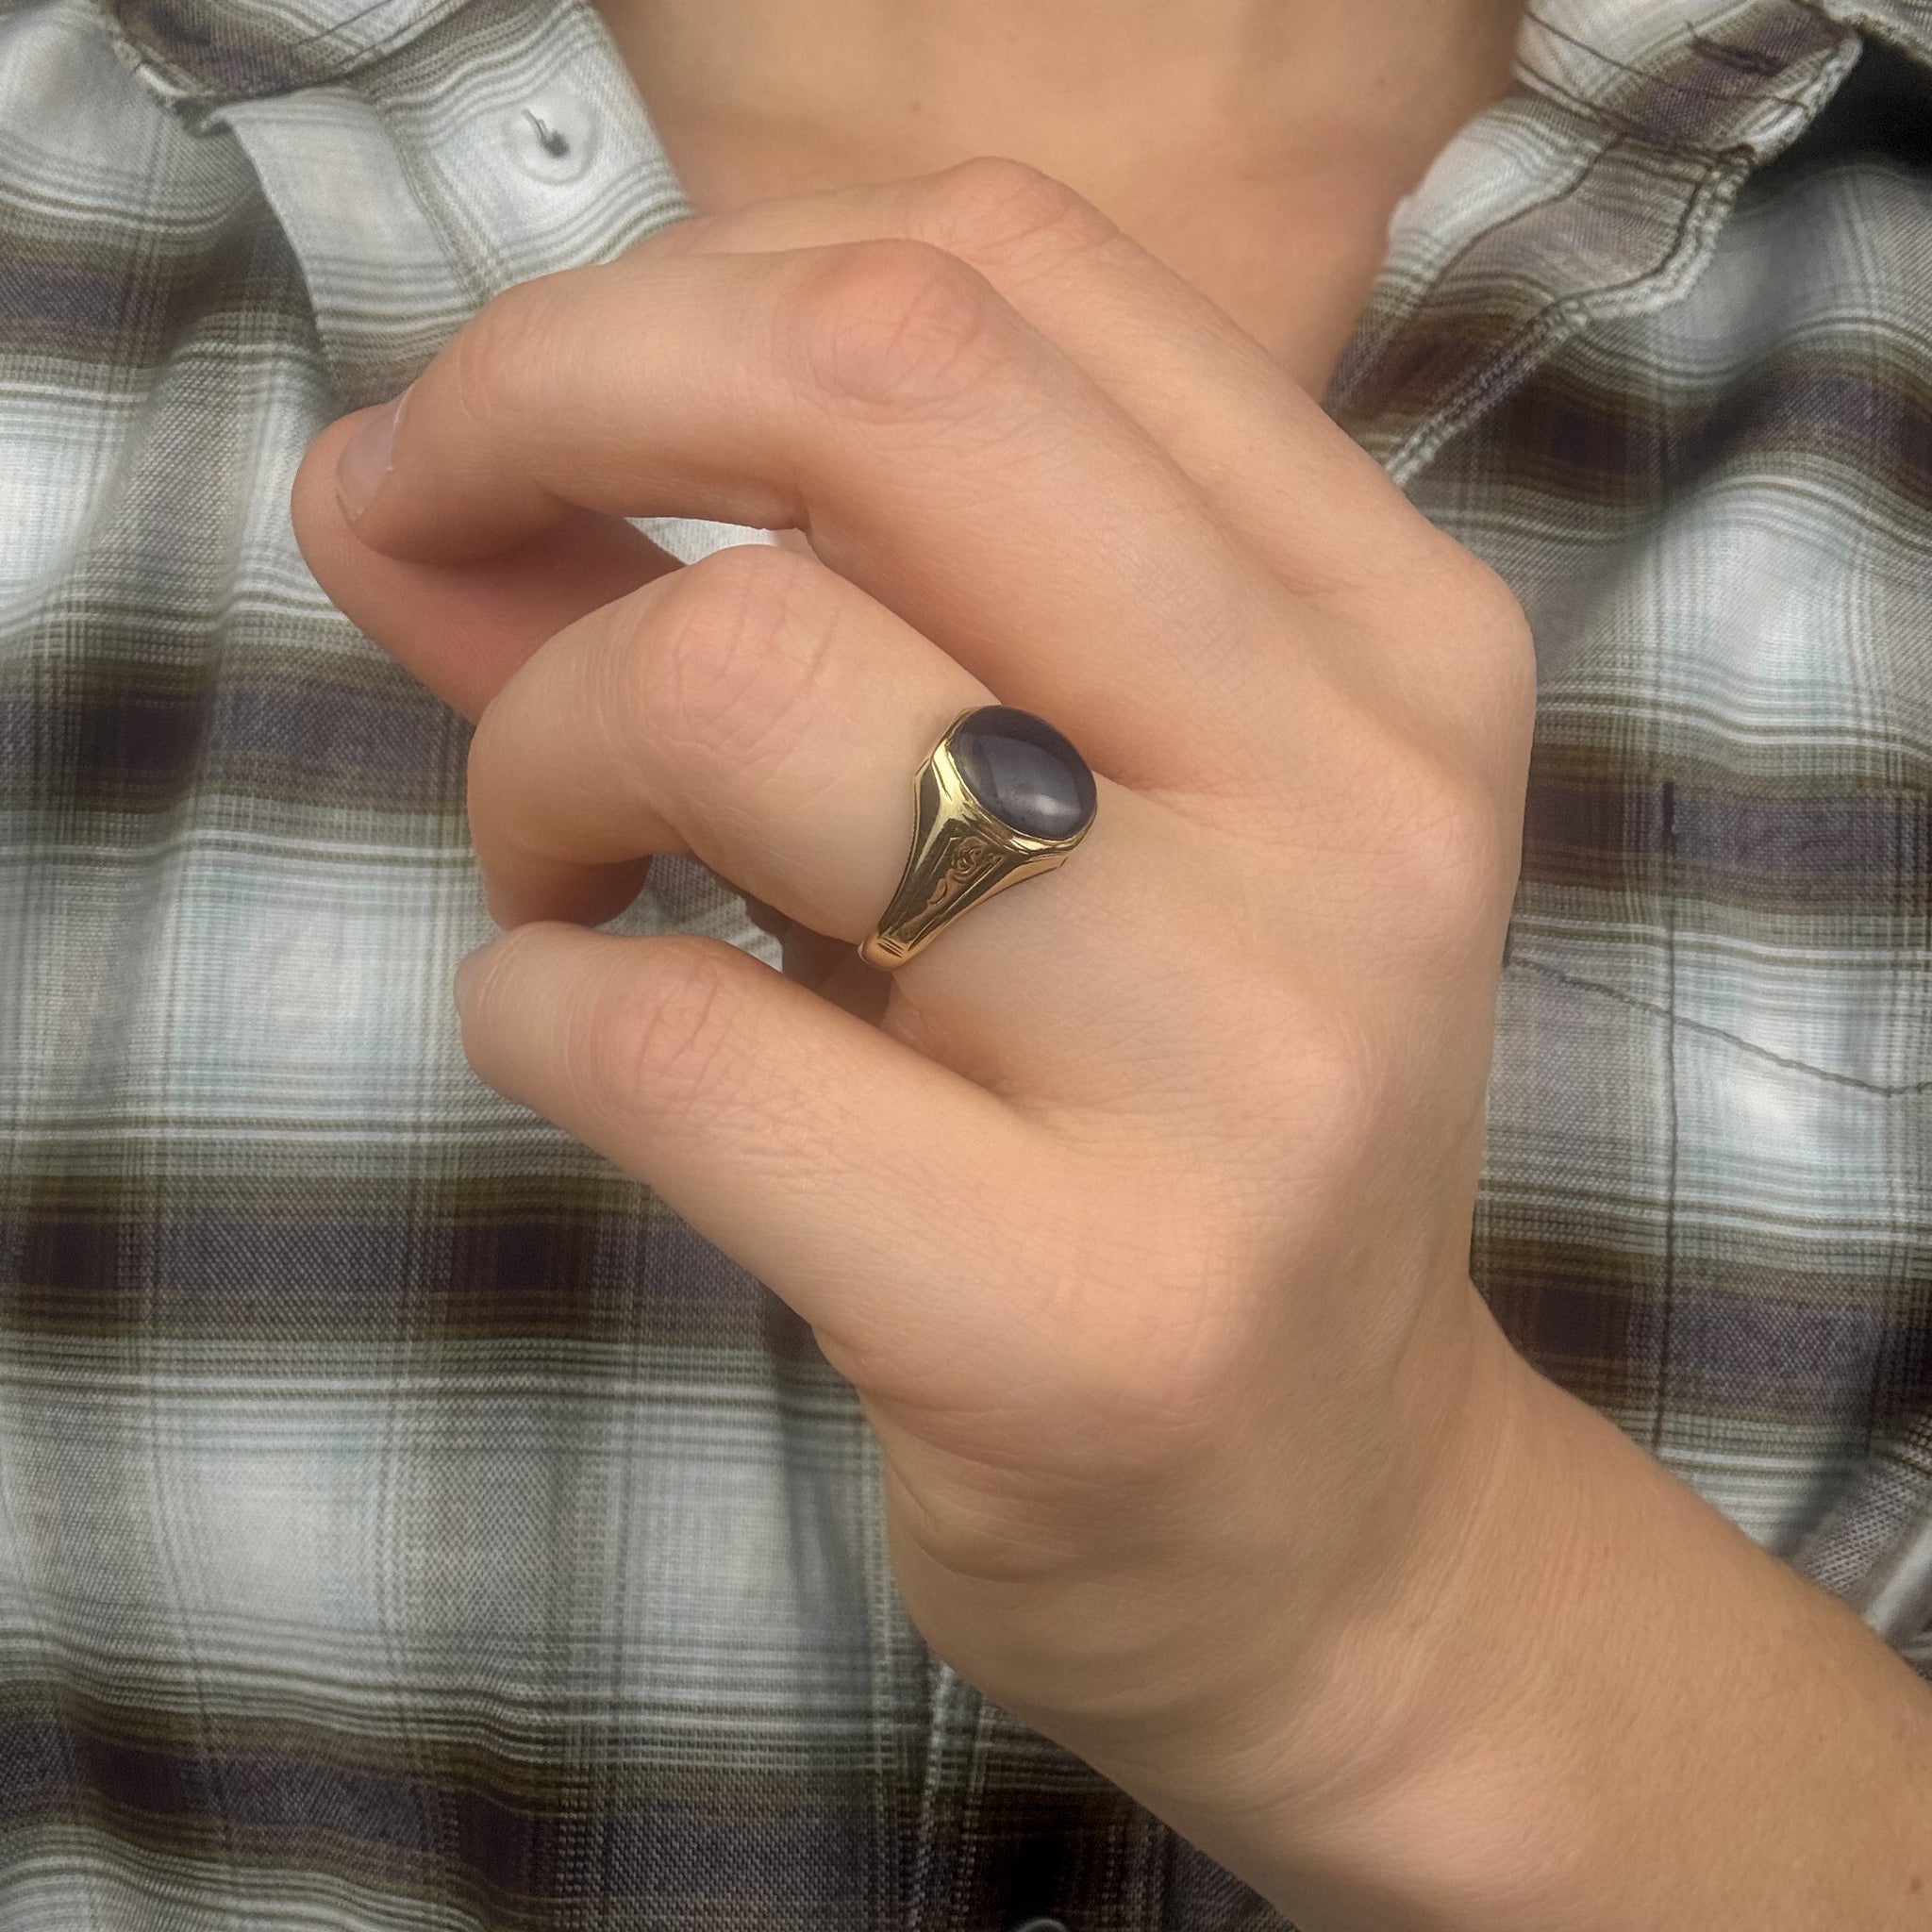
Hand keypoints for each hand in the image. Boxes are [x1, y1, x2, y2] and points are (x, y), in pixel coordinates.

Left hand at [291, 158, 1537, 1892]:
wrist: (1334, 1523)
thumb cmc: (1168, 1136)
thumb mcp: (1055, 826)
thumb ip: (756, 598)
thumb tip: (382, 482)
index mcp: (1388, 643)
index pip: (997, 260)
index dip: (678, 289)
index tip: (536, 425)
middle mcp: (1359, 805)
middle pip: (876, 380)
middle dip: (549, 404)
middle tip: (445, 543)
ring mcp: (1246, 1063)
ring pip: (741, 680)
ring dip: (532, 750)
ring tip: (559, 869)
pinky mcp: (1083, 1315)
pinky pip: (664, 1035)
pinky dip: (532, 1001)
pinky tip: (583, 1040)